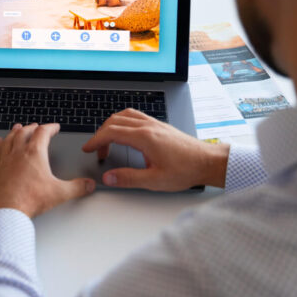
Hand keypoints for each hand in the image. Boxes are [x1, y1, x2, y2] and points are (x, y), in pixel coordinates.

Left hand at [0, 123, 95, 219]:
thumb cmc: (29, 200)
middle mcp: (18, 153)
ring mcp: (4, 160)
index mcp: (34, 154)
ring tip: (18, 128)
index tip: (54, 127)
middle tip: (37, 126)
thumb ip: (77, 188)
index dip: (50, 127)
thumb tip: (88, 185)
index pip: (43, 133)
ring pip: (9, 139)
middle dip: (32, 128)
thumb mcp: (59, 193)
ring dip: (15, 132)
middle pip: (24, 132)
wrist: (5, 210)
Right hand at [82, 109, 229, 190]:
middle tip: (98, 151)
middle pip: (115, 121)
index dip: (95, 140)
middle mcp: (148, 126)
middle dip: (101, 135)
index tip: (88, 149)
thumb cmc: (186, 170)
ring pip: (125, 115)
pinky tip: (126, 134)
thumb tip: (108, 178)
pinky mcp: (160, 126)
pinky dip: (123, 122)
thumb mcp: (155, 180)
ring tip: (108, 141)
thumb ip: (128, 178)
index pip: (111, 132)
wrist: (208, 162)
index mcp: (144, 137)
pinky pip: (135, 116)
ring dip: (112, 126)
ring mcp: (155, 124)